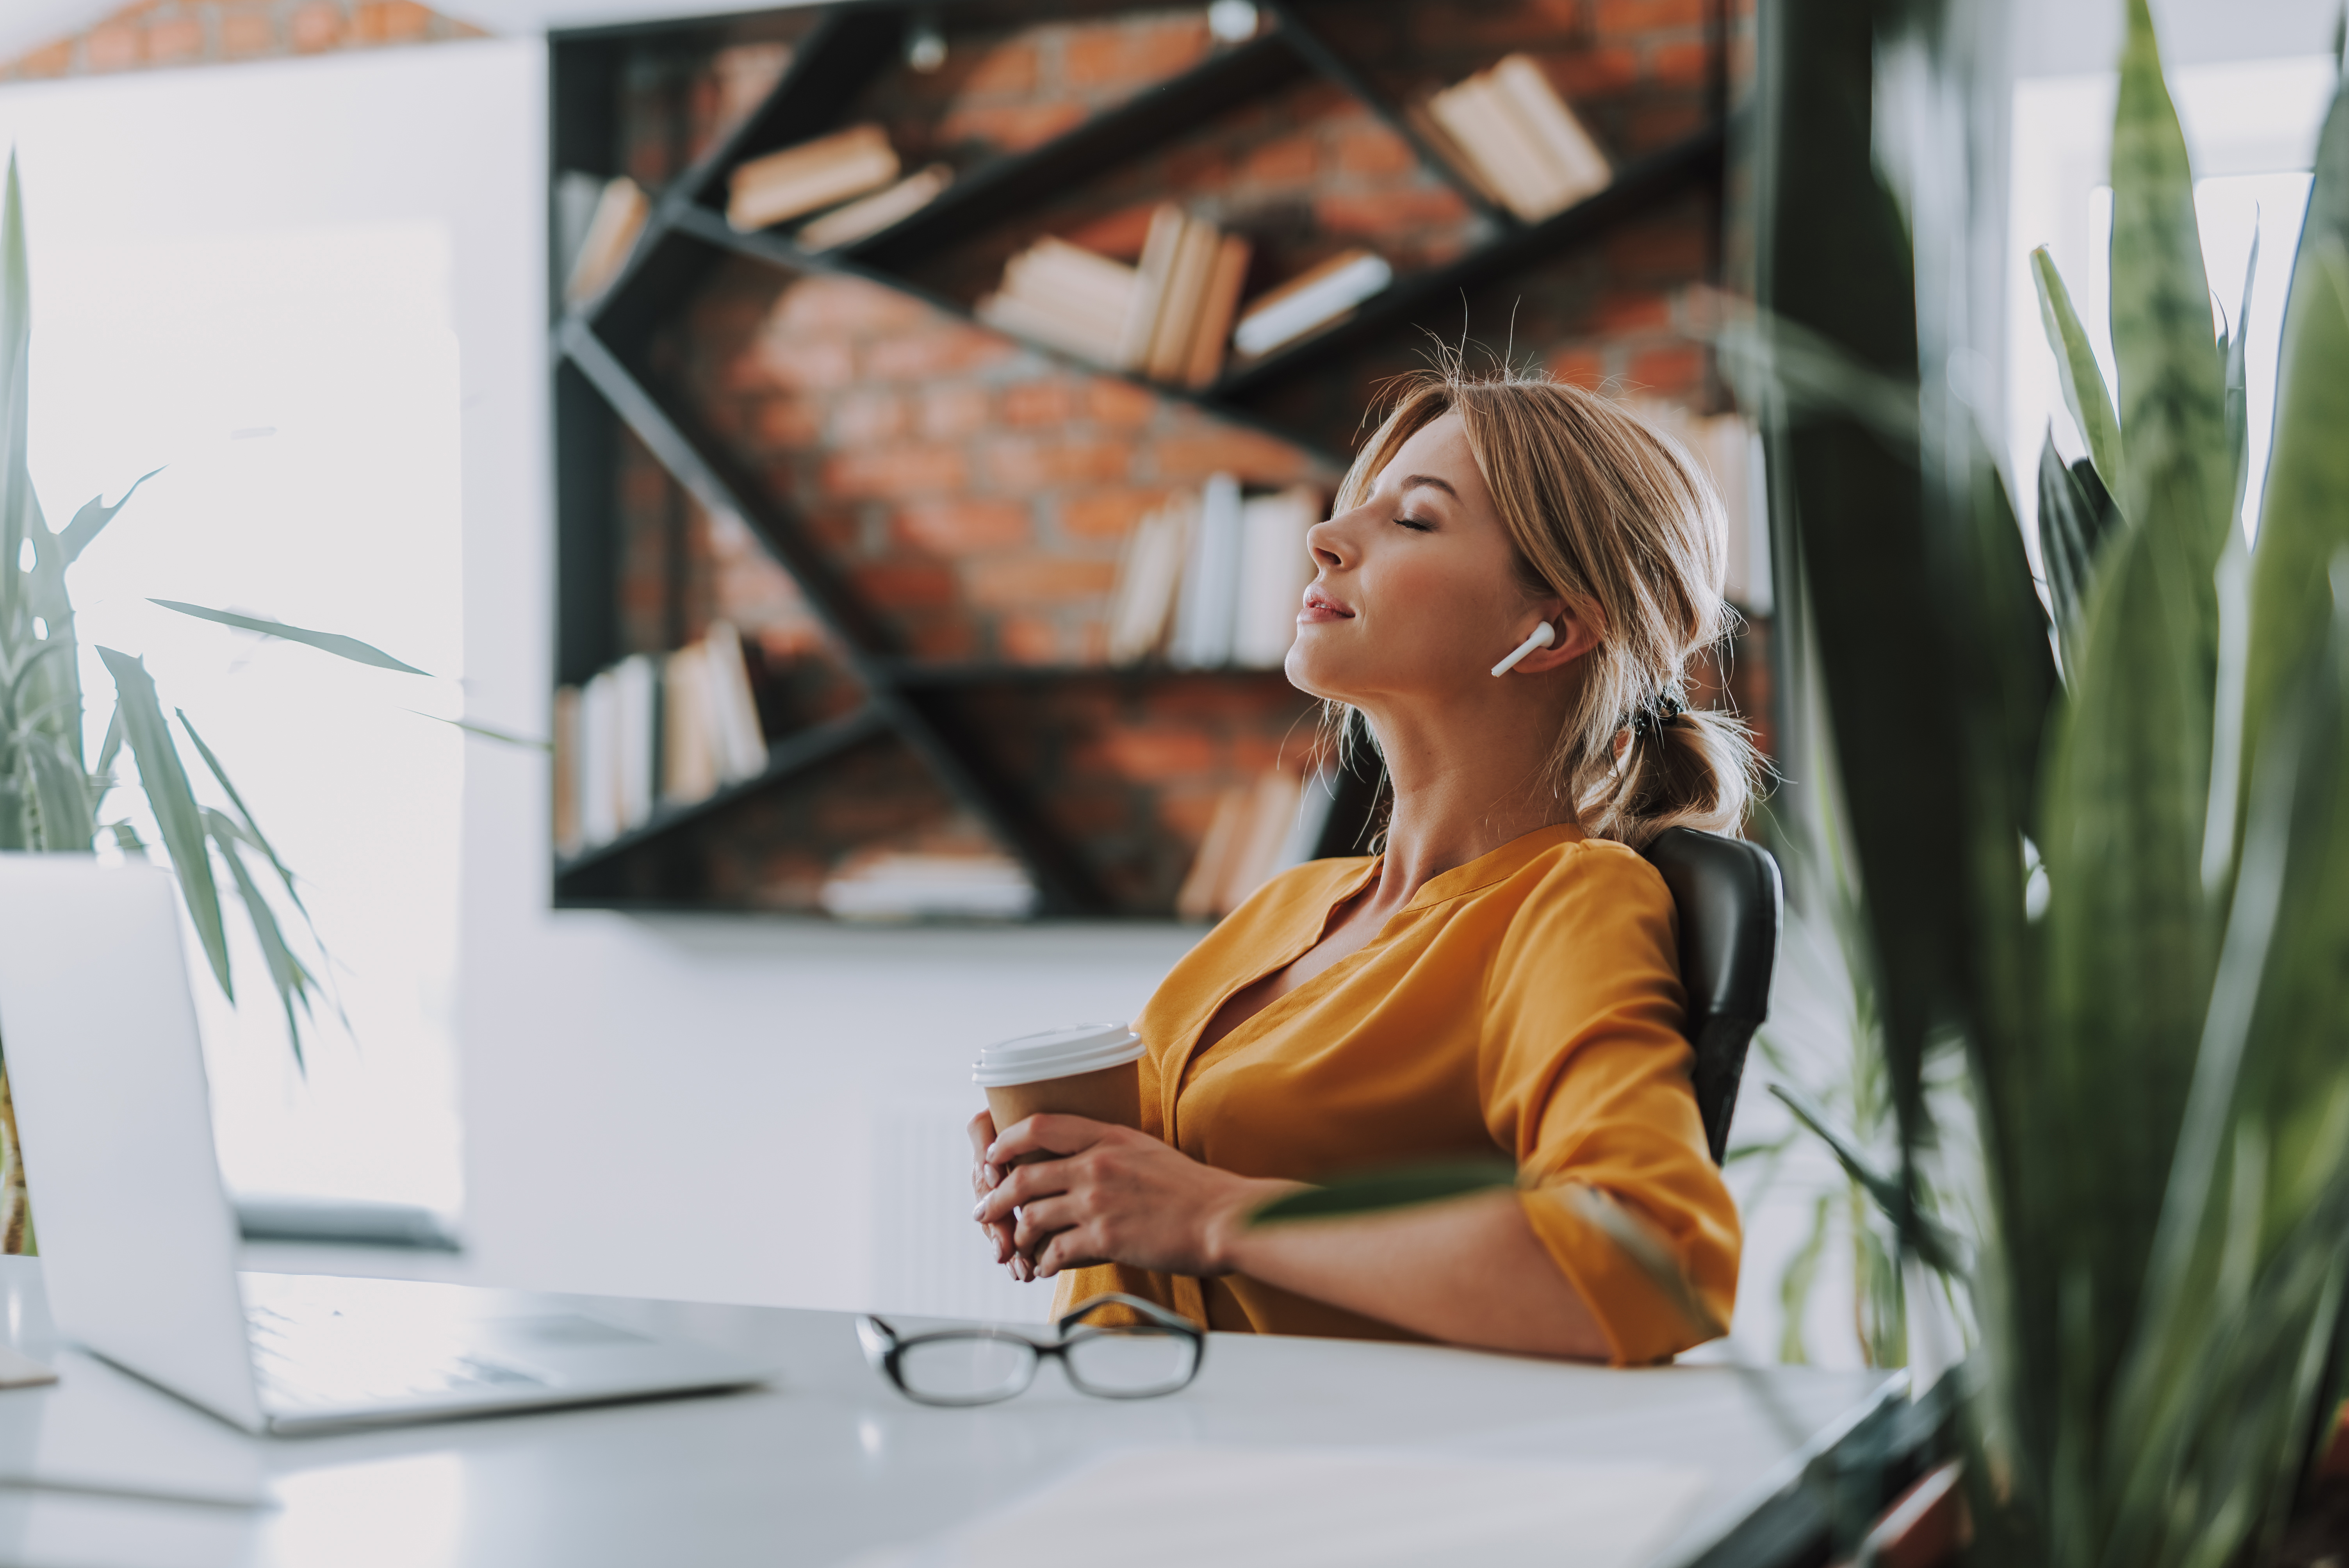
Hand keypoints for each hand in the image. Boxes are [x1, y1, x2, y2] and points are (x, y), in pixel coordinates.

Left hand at [972, 1114, 1298, 1279]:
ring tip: (1016, 1245)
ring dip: (1019, 1235)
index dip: (1006, 1141)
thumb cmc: (1193, 1189)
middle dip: (996, 1197)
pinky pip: (1056, 1252)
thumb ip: (1111, 1148)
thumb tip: (1082, 1155)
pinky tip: (1044, 1268)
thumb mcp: (1148, 1150)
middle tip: (984, 1210)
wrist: (1224, 1219)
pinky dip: (1044, 1262)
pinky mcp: (1106, 1238)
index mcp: (1109, 1136)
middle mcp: (1097, 1164)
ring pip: (1035, 1217)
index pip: (1039, 1125)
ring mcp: (1099, 1202)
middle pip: (1025, 1177)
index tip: (992, 1155)